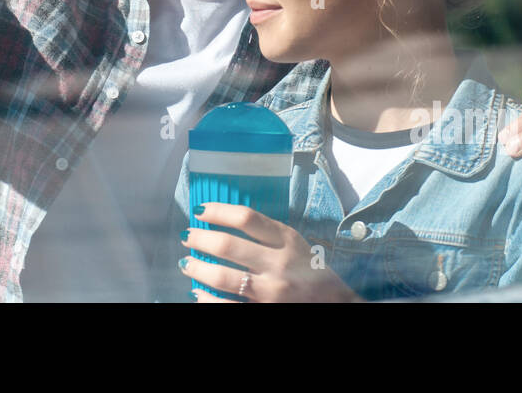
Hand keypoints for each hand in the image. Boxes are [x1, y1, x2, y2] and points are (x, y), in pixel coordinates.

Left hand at [180, 203, 361, 302]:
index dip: (218, 211)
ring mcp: (271, 292)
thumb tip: (223, 221)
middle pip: (228, 246)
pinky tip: (197, 292)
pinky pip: (226, 306)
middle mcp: (278, 265)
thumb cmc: (311, 271)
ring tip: (187, 263)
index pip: (246, 218)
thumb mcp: (295, 243)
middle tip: (188, 236)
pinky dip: (206, 299)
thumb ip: (267, 233)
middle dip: (200, 239)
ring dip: (198, 268)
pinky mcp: (263, 312)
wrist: (335, 304)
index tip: (200, 210)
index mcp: (286, 241)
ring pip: (223, 278)